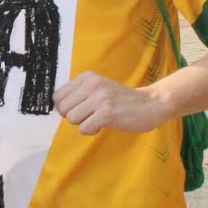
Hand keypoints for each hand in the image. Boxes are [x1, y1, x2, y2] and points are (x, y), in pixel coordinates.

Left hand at [53, 71, 167, 135]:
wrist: (150, 104)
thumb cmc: (121, 100)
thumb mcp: (98, 88)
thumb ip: (79, 94)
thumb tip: (57, 108)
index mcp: (87, 77)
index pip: (57, 96)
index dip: (66, 108)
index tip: (82, 109)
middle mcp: (92, 84)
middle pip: (63, 109)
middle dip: (75, 117)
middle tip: (92, 115)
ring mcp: (100, 97)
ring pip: (72, 119)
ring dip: (84, 123)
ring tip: (100, 118)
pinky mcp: (107, 112)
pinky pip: (84, 128)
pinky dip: (92, 131)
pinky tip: (105, 124)